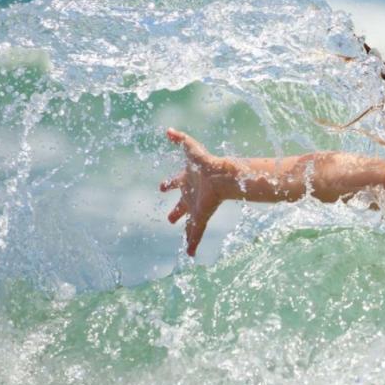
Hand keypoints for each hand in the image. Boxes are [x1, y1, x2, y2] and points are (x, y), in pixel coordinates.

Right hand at [160, 128, 236, 255]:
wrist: (222, 175)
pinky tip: (191, 254)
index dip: (168, 184)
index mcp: (186, 180)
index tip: (161, 187)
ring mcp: (196, 207)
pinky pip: (195, 233)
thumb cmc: (206, 162)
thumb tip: (168, 130)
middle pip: (181, 205)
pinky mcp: (201, 216)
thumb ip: (180, 138)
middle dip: (176, 212)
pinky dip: (192, 244)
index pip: (174, 182)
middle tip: (170, 218)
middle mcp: (191, 195)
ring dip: (186, 232)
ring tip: (185, 243)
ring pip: (189, 223)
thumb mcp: (190, 148)